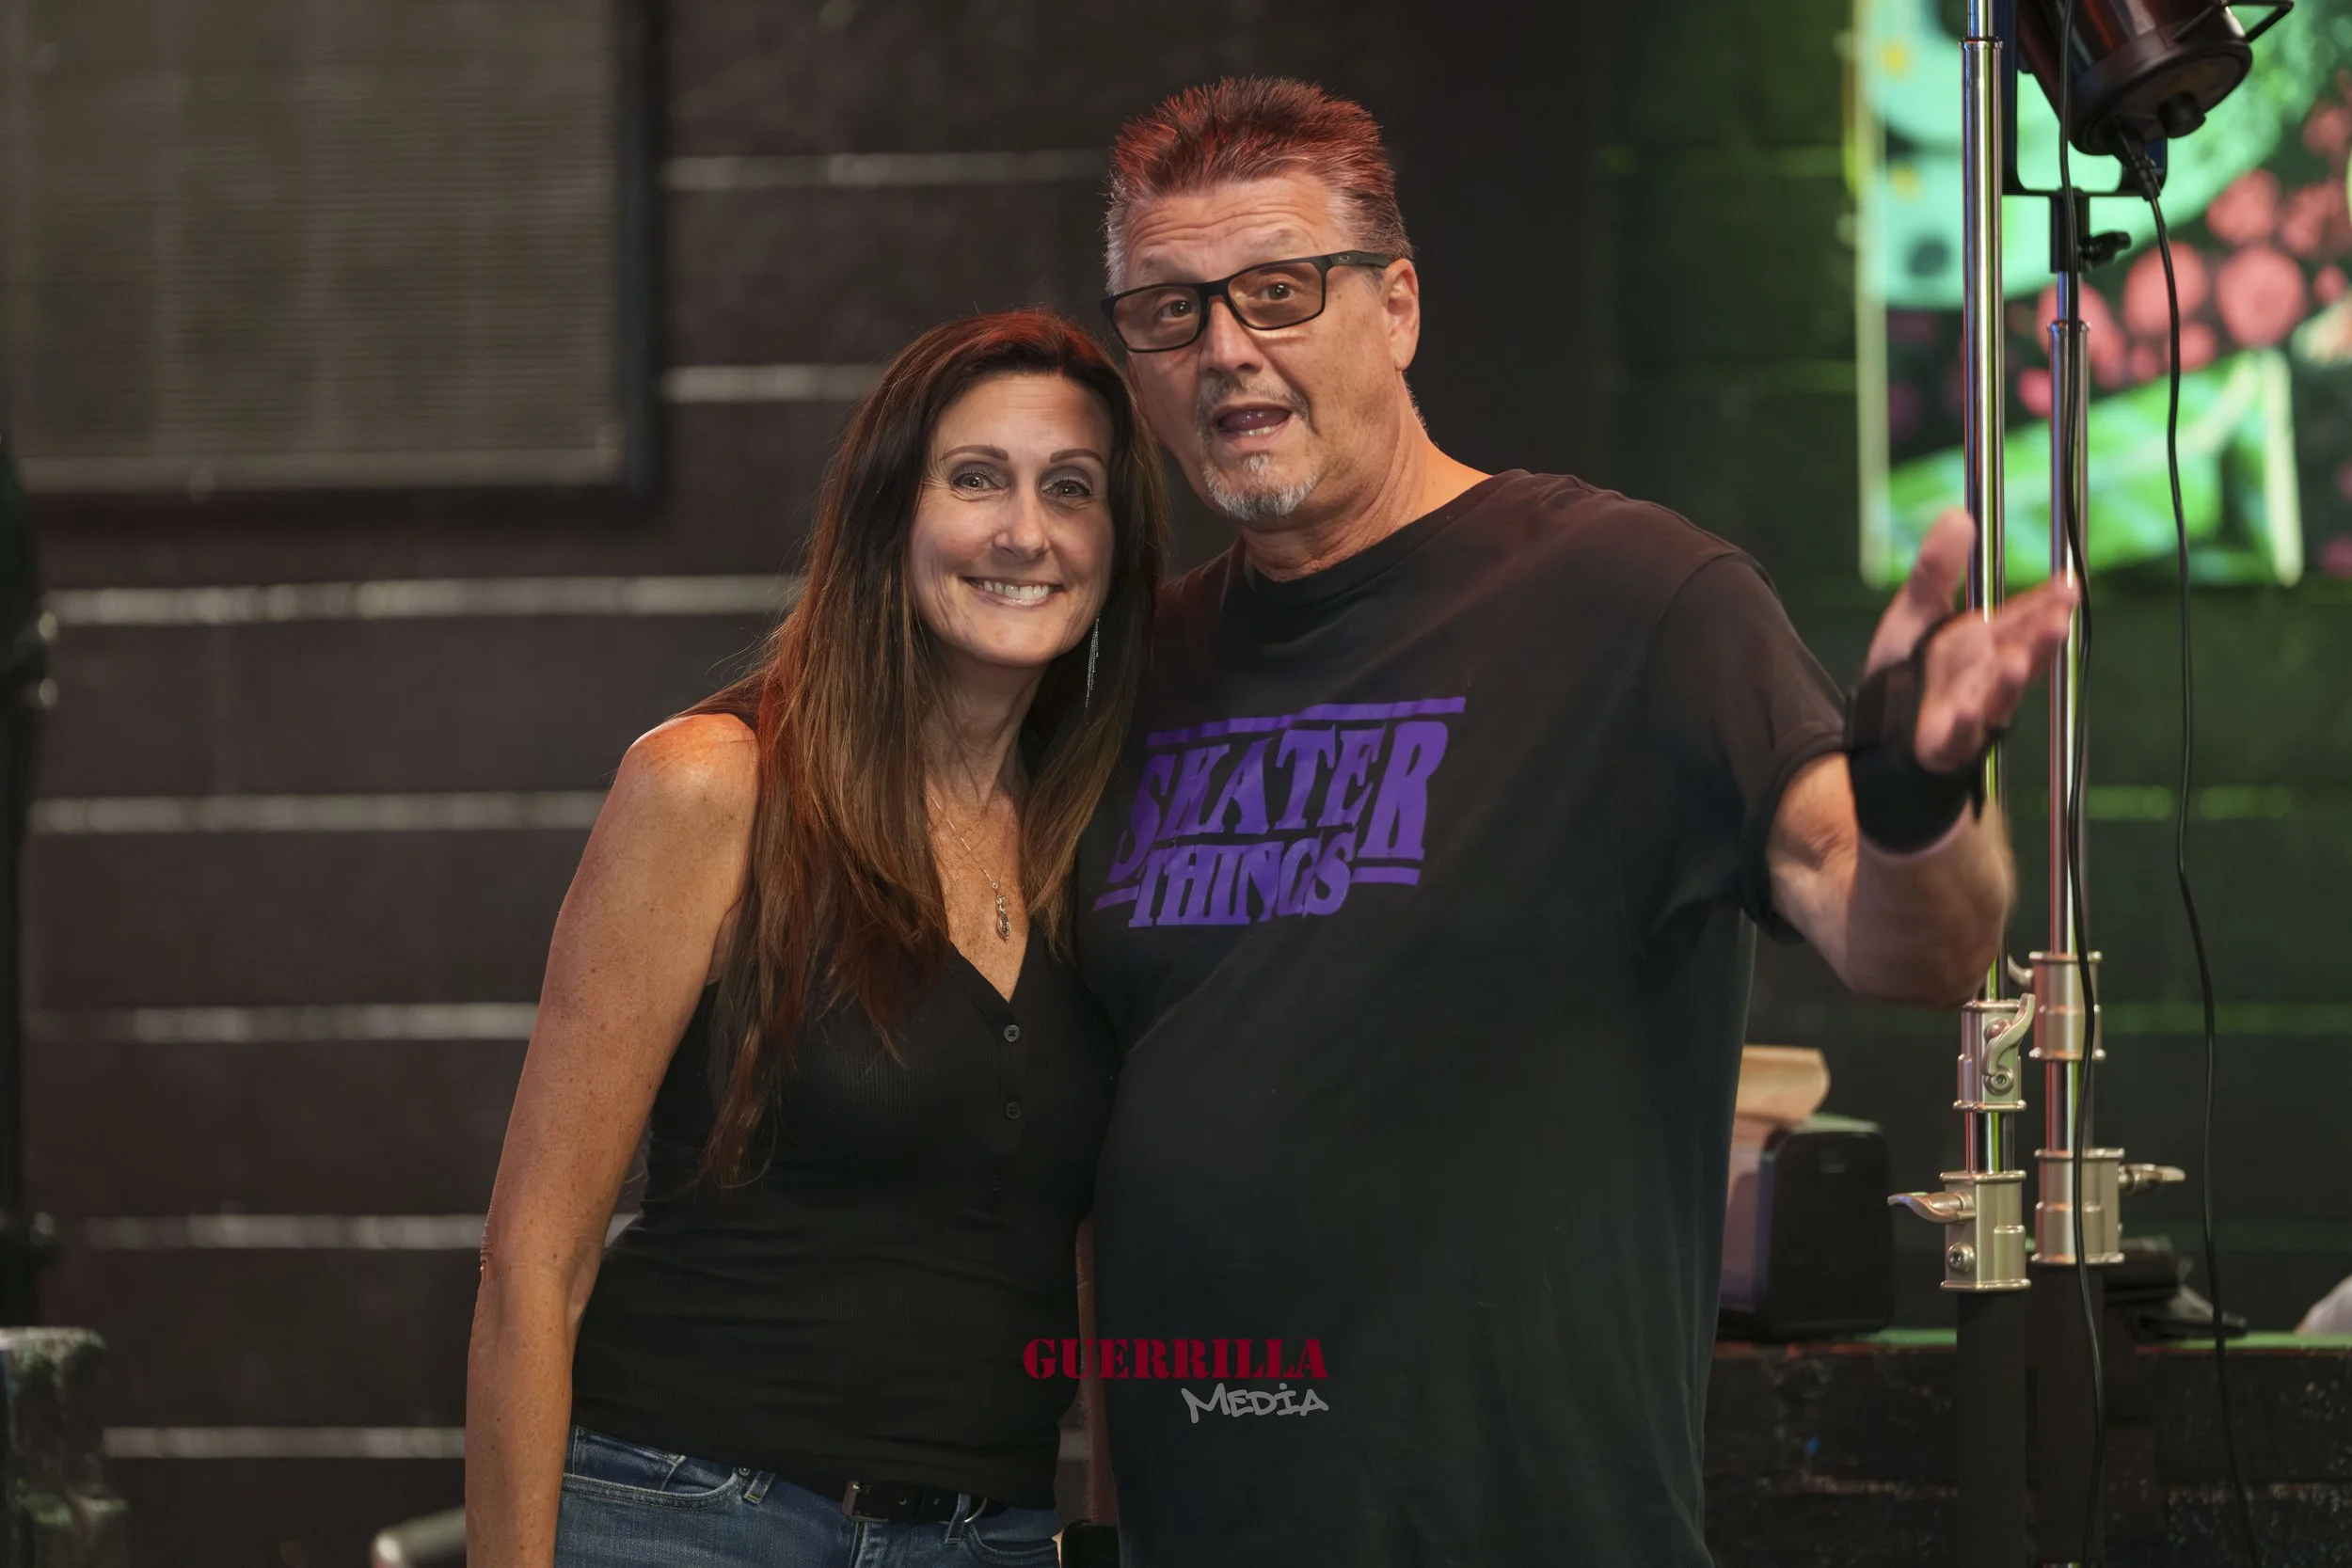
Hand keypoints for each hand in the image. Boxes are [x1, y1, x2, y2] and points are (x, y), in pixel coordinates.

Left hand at [1865, 507, 2077, 772]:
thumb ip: (1935, 571)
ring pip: (1998, 695)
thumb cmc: (1905, 671)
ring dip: (2011, 679)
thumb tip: (1957, 514)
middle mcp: (1984, 676)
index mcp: (1983, 643)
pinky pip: (1959, 734)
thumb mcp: (1914, 612)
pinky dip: (1965, 721)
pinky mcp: (1945, 743)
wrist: (1876, 730)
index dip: (2046, 603)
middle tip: (2061, 614)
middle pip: (2020, 654)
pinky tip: (1968, 706)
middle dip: (2040, 637)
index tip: (2068, 584)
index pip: (2023, 619)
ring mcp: (1970, 711)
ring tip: (2019, 659)